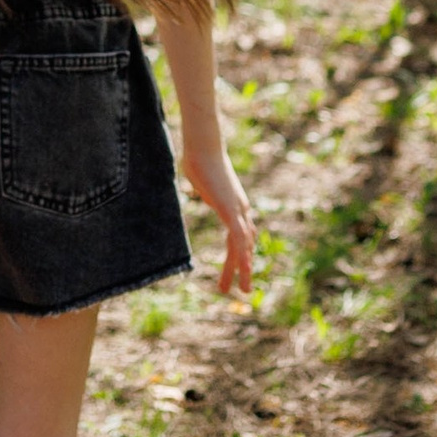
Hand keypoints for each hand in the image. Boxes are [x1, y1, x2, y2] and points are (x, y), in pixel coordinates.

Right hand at [182, 146, 256, 296]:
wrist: (203, 145)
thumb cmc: (197, 156)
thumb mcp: (198, 178)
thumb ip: (199, 184)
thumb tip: (191, 178)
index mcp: (234, 203)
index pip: (242, 234)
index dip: (242, 253)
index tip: (240, 268)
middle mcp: (241, 208)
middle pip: (245, 244)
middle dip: (244, 267)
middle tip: (244, 290)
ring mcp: (238, 209)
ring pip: (243, 246)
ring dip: (243, 270)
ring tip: (240, 291)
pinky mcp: (231, 209)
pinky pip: (238, 239)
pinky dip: (241, 257)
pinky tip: (242, 271)